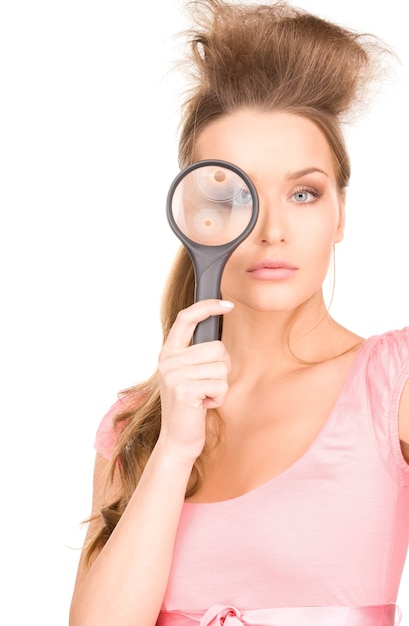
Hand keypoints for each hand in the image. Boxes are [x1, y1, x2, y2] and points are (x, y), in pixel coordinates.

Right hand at [157, 299, 233, 460]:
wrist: (178, 439)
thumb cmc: (191, 406)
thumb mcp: (189, 374)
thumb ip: (197, 354)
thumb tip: (218, 338)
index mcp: (169, 352)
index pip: (186, 318)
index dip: (207, 307)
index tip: (228, 305)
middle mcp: (168, 360)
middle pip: (217, 348)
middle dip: (222, 369)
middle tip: (207, 386)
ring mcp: (173, 374)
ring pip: (222, 366)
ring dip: (220, 386)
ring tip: (204, 397)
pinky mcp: (183, 389)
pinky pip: (220, 384)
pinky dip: (219, 398)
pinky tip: (203, 406)